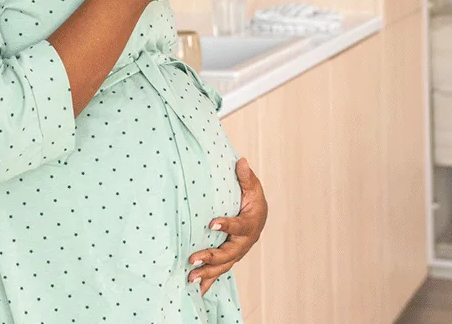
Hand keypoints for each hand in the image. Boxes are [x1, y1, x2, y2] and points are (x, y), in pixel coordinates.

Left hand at [188, 157, 267, 295]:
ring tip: (190, 277)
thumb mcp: (252, 187)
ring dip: (207, 273)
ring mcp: (238, 252)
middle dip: (211, 257)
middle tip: (193, 259)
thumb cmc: (253, 199)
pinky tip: (197, 290)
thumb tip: (240, 161)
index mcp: (251, 223)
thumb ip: (245, 177)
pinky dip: (210, 281)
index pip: (239, 226)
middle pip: (229, 253)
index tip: (211, 224)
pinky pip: (221, 271)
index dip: (226, 226)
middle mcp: (245, 242)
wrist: (260, 216)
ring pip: (224, 265)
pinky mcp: (231, 257)